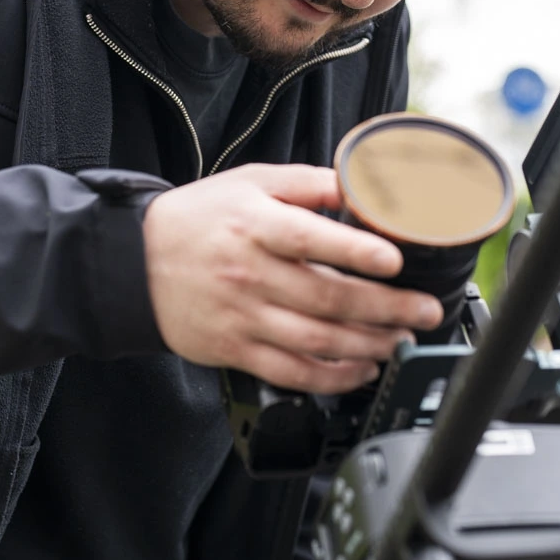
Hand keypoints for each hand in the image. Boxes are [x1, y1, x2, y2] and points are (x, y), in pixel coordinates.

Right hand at [142, 163, 444, 393]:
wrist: (134, 263)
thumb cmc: (198, 219)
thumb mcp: (249, 182)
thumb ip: (306, 183)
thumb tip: (359, 184)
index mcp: (255, 225)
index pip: (310, 238)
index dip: (356, 251)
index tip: (395, 260)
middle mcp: (250, 273)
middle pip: (327, 296)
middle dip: (386, 307)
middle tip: (425, 310)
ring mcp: (243, 316)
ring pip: (316, 340)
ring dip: (368, 344)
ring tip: (402, 339)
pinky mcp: (235, 350)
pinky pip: (292, 372)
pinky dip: (332, 377)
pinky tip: (361, 369)